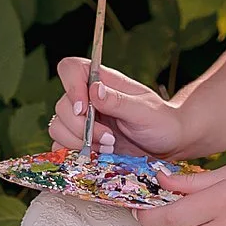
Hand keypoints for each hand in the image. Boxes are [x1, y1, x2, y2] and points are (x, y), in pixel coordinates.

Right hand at [49, 57, 185, 158]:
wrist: (168, 145)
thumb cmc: (160, 122)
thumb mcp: (145, 111)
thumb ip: (119, 101)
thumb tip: (94, 90)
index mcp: (102, 82)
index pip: (71, 69)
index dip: (71, 86)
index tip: (85, 108)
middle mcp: (87, 99)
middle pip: (62, 105)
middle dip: (82, 127)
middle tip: (109, 138)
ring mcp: (82, 122)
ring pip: (58, 127)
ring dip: (79, 142)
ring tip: (108, 148)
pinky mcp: (80, 142)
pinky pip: (60, 147)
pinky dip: (74, 154)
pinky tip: (96, 157)